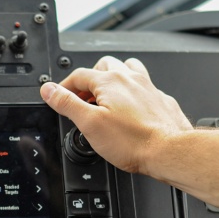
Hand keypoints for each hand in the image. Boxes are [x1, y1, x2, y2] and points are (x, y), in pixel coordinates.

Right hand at [40, 56, 192, 175]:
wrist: (169, 151)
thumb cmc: (133, 141)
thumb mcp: (90, 124)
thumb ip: (67, 104)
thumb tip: (49, 90)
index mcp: (110, 81)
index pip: (79, 75)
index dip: (64, 86)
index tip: (58, 97)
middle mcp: (130, 78)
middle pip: (103, 66)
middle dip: (88, 79)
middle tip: (81, 98)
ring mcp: (147, 87)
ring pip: (126, 69)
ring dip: (112, 77)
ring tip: (105, 95)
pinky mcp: (160, 99)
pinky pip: (143, 85)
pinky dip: (132, 90)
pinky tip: (130, 105)